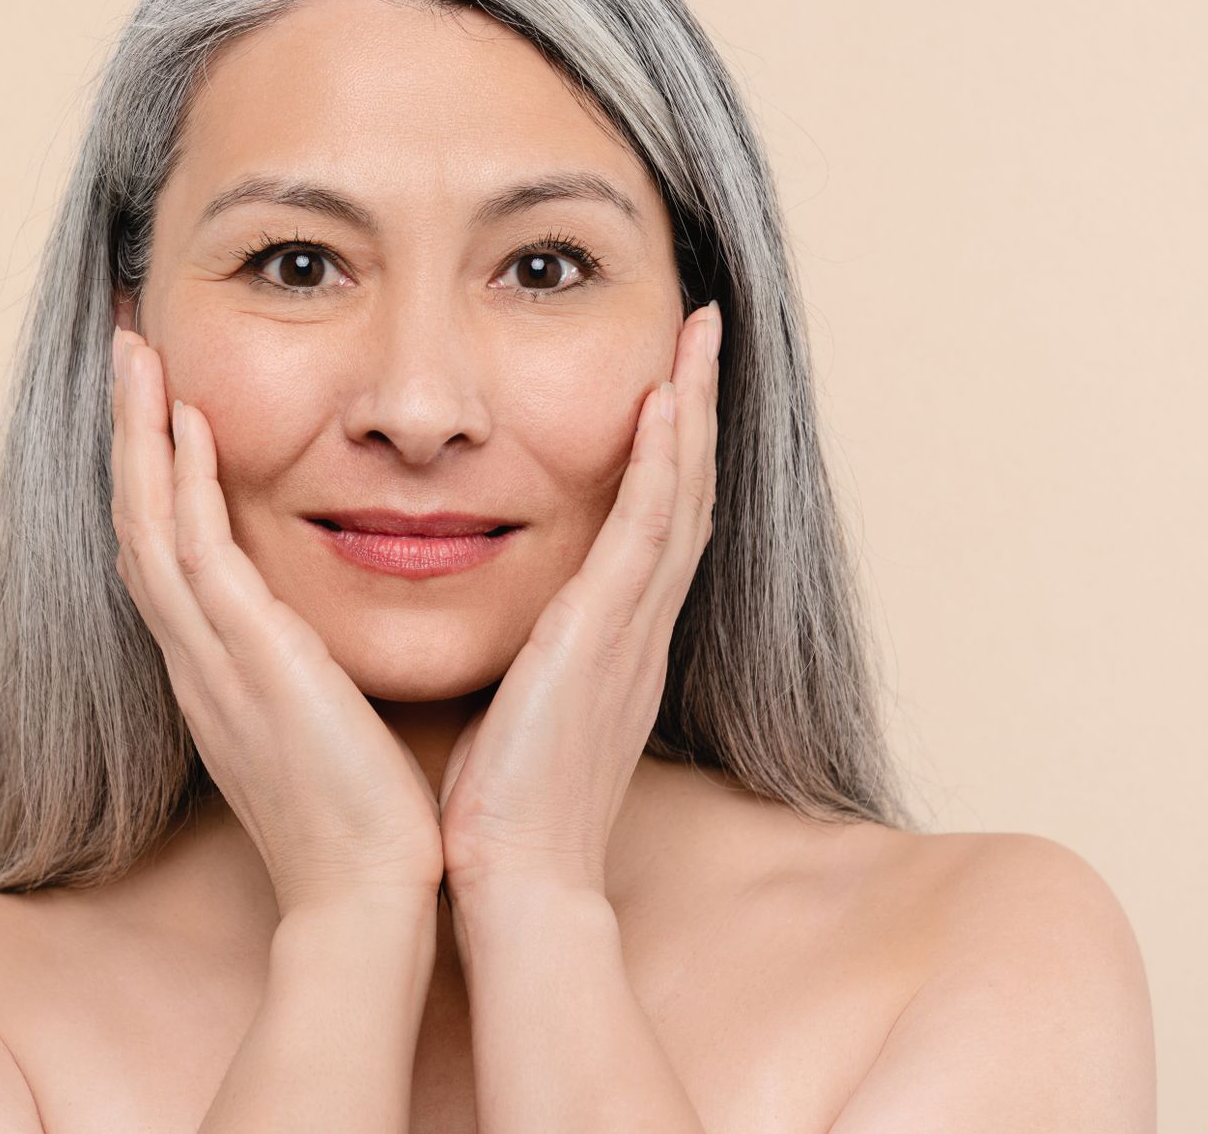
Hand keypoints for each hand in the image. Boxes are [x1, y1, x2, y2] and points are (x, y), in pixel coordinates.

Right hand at [111, 326, 444, 916]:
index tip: (156, 403)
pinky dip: (182, 484)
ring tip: (136, 352)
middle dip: (126, 433)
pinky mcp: (249, 661)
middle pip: (135, 522)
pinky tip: (188, 421)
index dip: (149, 475)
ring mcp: (211, 659)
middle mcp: (196, 658)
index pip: (165, 551)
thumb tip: (314, 636)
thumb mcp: (319, 724)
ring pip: (147, 523)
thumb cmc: (359, 817)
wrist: (367, 893)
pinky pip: (197, 553)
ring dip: (137, 434)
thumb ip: (303, 670)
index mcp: (214, 671)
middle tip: (126, 349)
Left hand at [437, 302, 721, 902]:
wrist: (516, 879)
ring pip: (680, 495)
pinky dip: (660, 465)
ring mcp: (630, 629)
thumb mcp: (519, 707)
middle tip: (705, 328)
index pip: (656, 522)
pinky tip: (662, 403)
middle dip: (697, 405)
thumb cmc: (503, 805)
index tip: (668, 379)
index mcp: (616, 641)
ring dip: (691, 409)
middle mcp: (639, 626)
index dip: (670, 448)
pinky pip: (644, 532)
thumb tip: (502, 627)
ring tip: (698, 333)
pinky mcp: (604, 638)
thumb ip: (526, 657)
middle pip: (687, 491)